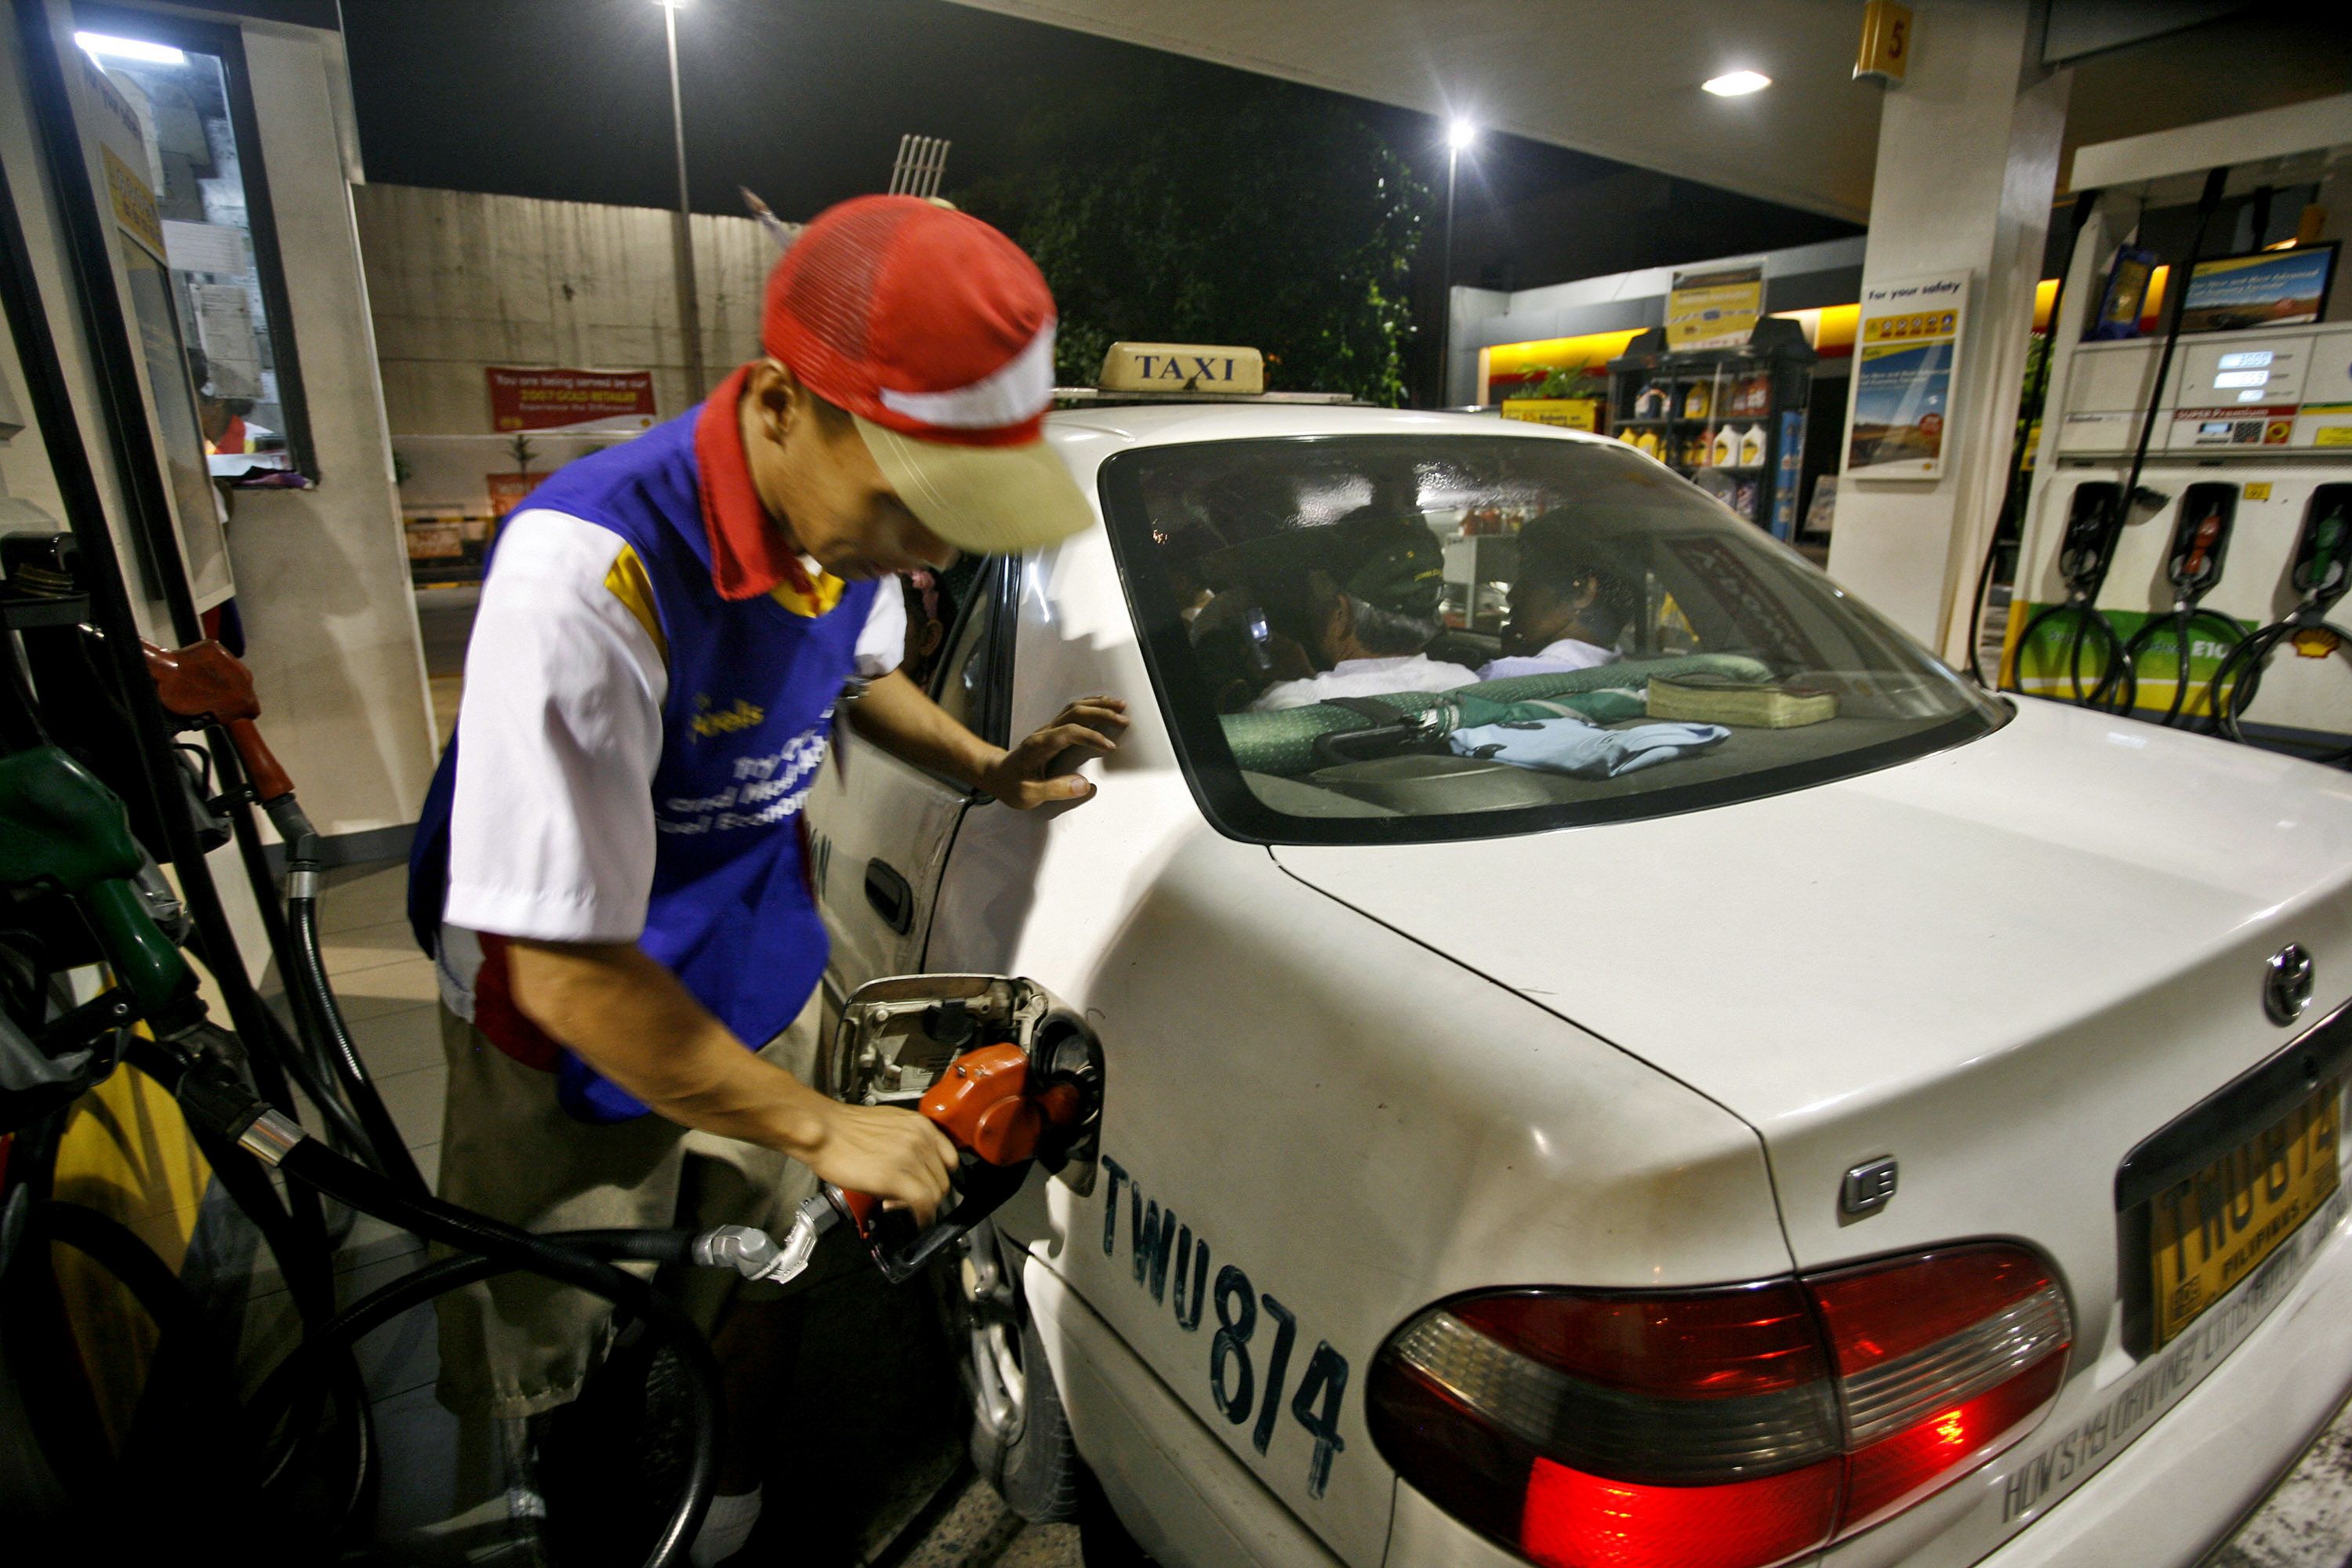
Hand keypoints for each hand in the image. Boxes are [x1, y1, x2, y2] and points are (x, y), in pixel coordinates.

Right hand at [802, 1102, 959, 1223]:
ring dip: (920, 1206)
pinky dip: (922, 1217)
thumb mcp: (890, 1125)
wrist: (823, 1131)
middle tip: (904, 1198)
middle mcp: (921, 1140)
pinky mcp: (895, 1177)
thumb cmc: (846, 1129)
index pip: (950, 1160)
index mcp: (921, 1126)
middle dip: (928, 1194)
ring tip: (896, 1203)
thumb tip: (914, 1169)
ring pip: (935, 1193)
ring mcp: (910, 1158)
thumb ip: (909, 1143)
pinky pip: (923, 1203)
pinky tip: (914, 1220)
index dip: (939, 1178)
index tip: (929, 1186)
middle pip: (943, 1180)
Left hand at [978, 697, 1129, 807]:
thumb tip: (1083, 785)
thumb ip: (1055, 790)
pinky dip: (1091, 706)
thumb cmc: (1011, 784)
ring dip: (1099, 705)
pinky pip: (1074, 712)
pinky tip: (1103, 707)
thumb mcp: (1028, 795)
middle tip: (1124, 720)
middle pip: (1075, 713)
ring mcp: (1049, 729)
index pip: (1069, 732)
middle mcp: (1045, 732)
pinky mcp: (1054, 731)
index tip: (1109, 747)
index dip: (1091, 736)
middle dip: (1102, 714)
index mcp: (1039, 745)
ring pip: (1075, 708)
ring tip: (1120, 706)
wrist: (996, 774)